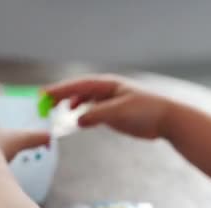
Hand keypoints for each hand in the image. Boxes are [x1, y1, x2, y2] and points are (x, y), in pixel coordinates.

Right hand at [45, 74, 174, 138]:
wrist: (167, 120)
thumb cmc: (147, 110)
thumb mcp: (120, 111)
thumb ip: (97, 114)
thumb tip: (77, 119)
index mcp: (108, 85)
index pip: (78, 85)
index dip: (60, 89)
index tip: (44, 94)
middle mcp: (107, 91)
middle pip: (78, 91)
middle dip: (61, 95)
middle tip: (44, 102)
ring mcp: (110, 102)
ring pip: (84, 101)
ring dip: (70, 104)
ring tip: (56, 109)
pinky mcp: (114, 114)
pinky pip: (93, 112)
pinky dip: (82, 114)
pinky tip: (76, 120)